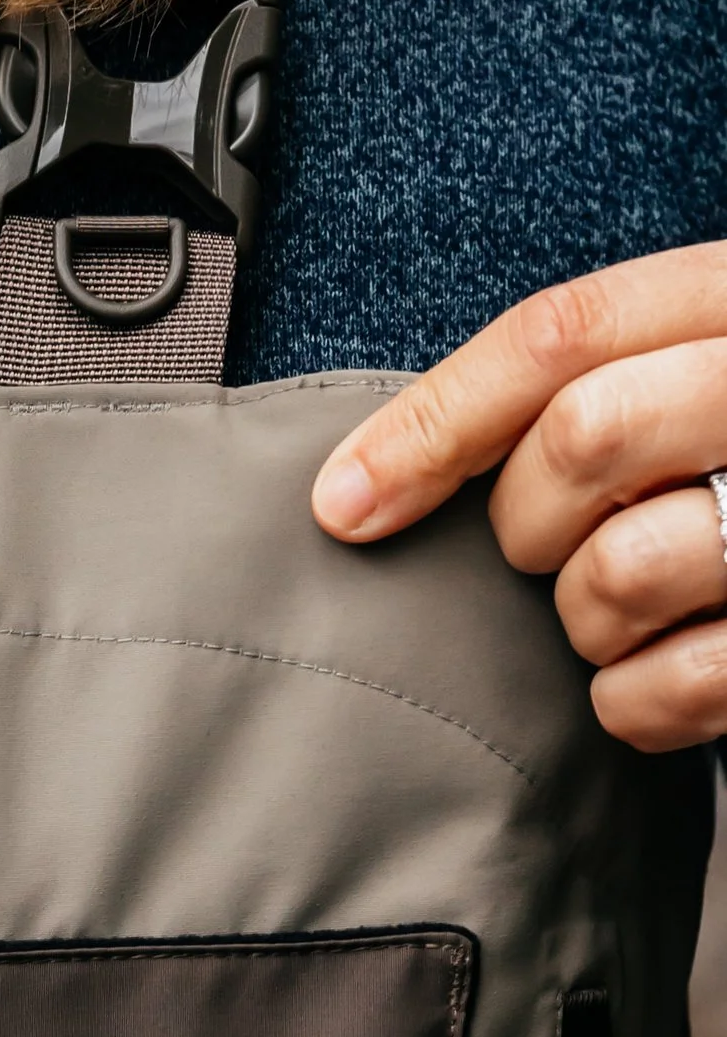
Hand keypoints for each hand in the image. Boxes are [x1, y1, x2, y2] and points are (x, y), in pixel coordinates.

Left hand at [312, 242, 726, 751]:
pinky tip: (660, 679)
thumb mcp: (692, 377)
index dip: (435, 421)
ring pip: (619, 573)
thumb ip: (584, 388)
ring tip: (626, 610)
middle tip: (553, 546)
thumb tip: (361, 489)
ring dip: (583, 619)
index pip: (568, 334)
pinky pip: (667, 689)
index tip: (343, 504)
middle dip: (527, 520)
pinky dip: (632, 703)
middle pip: (585, 442)